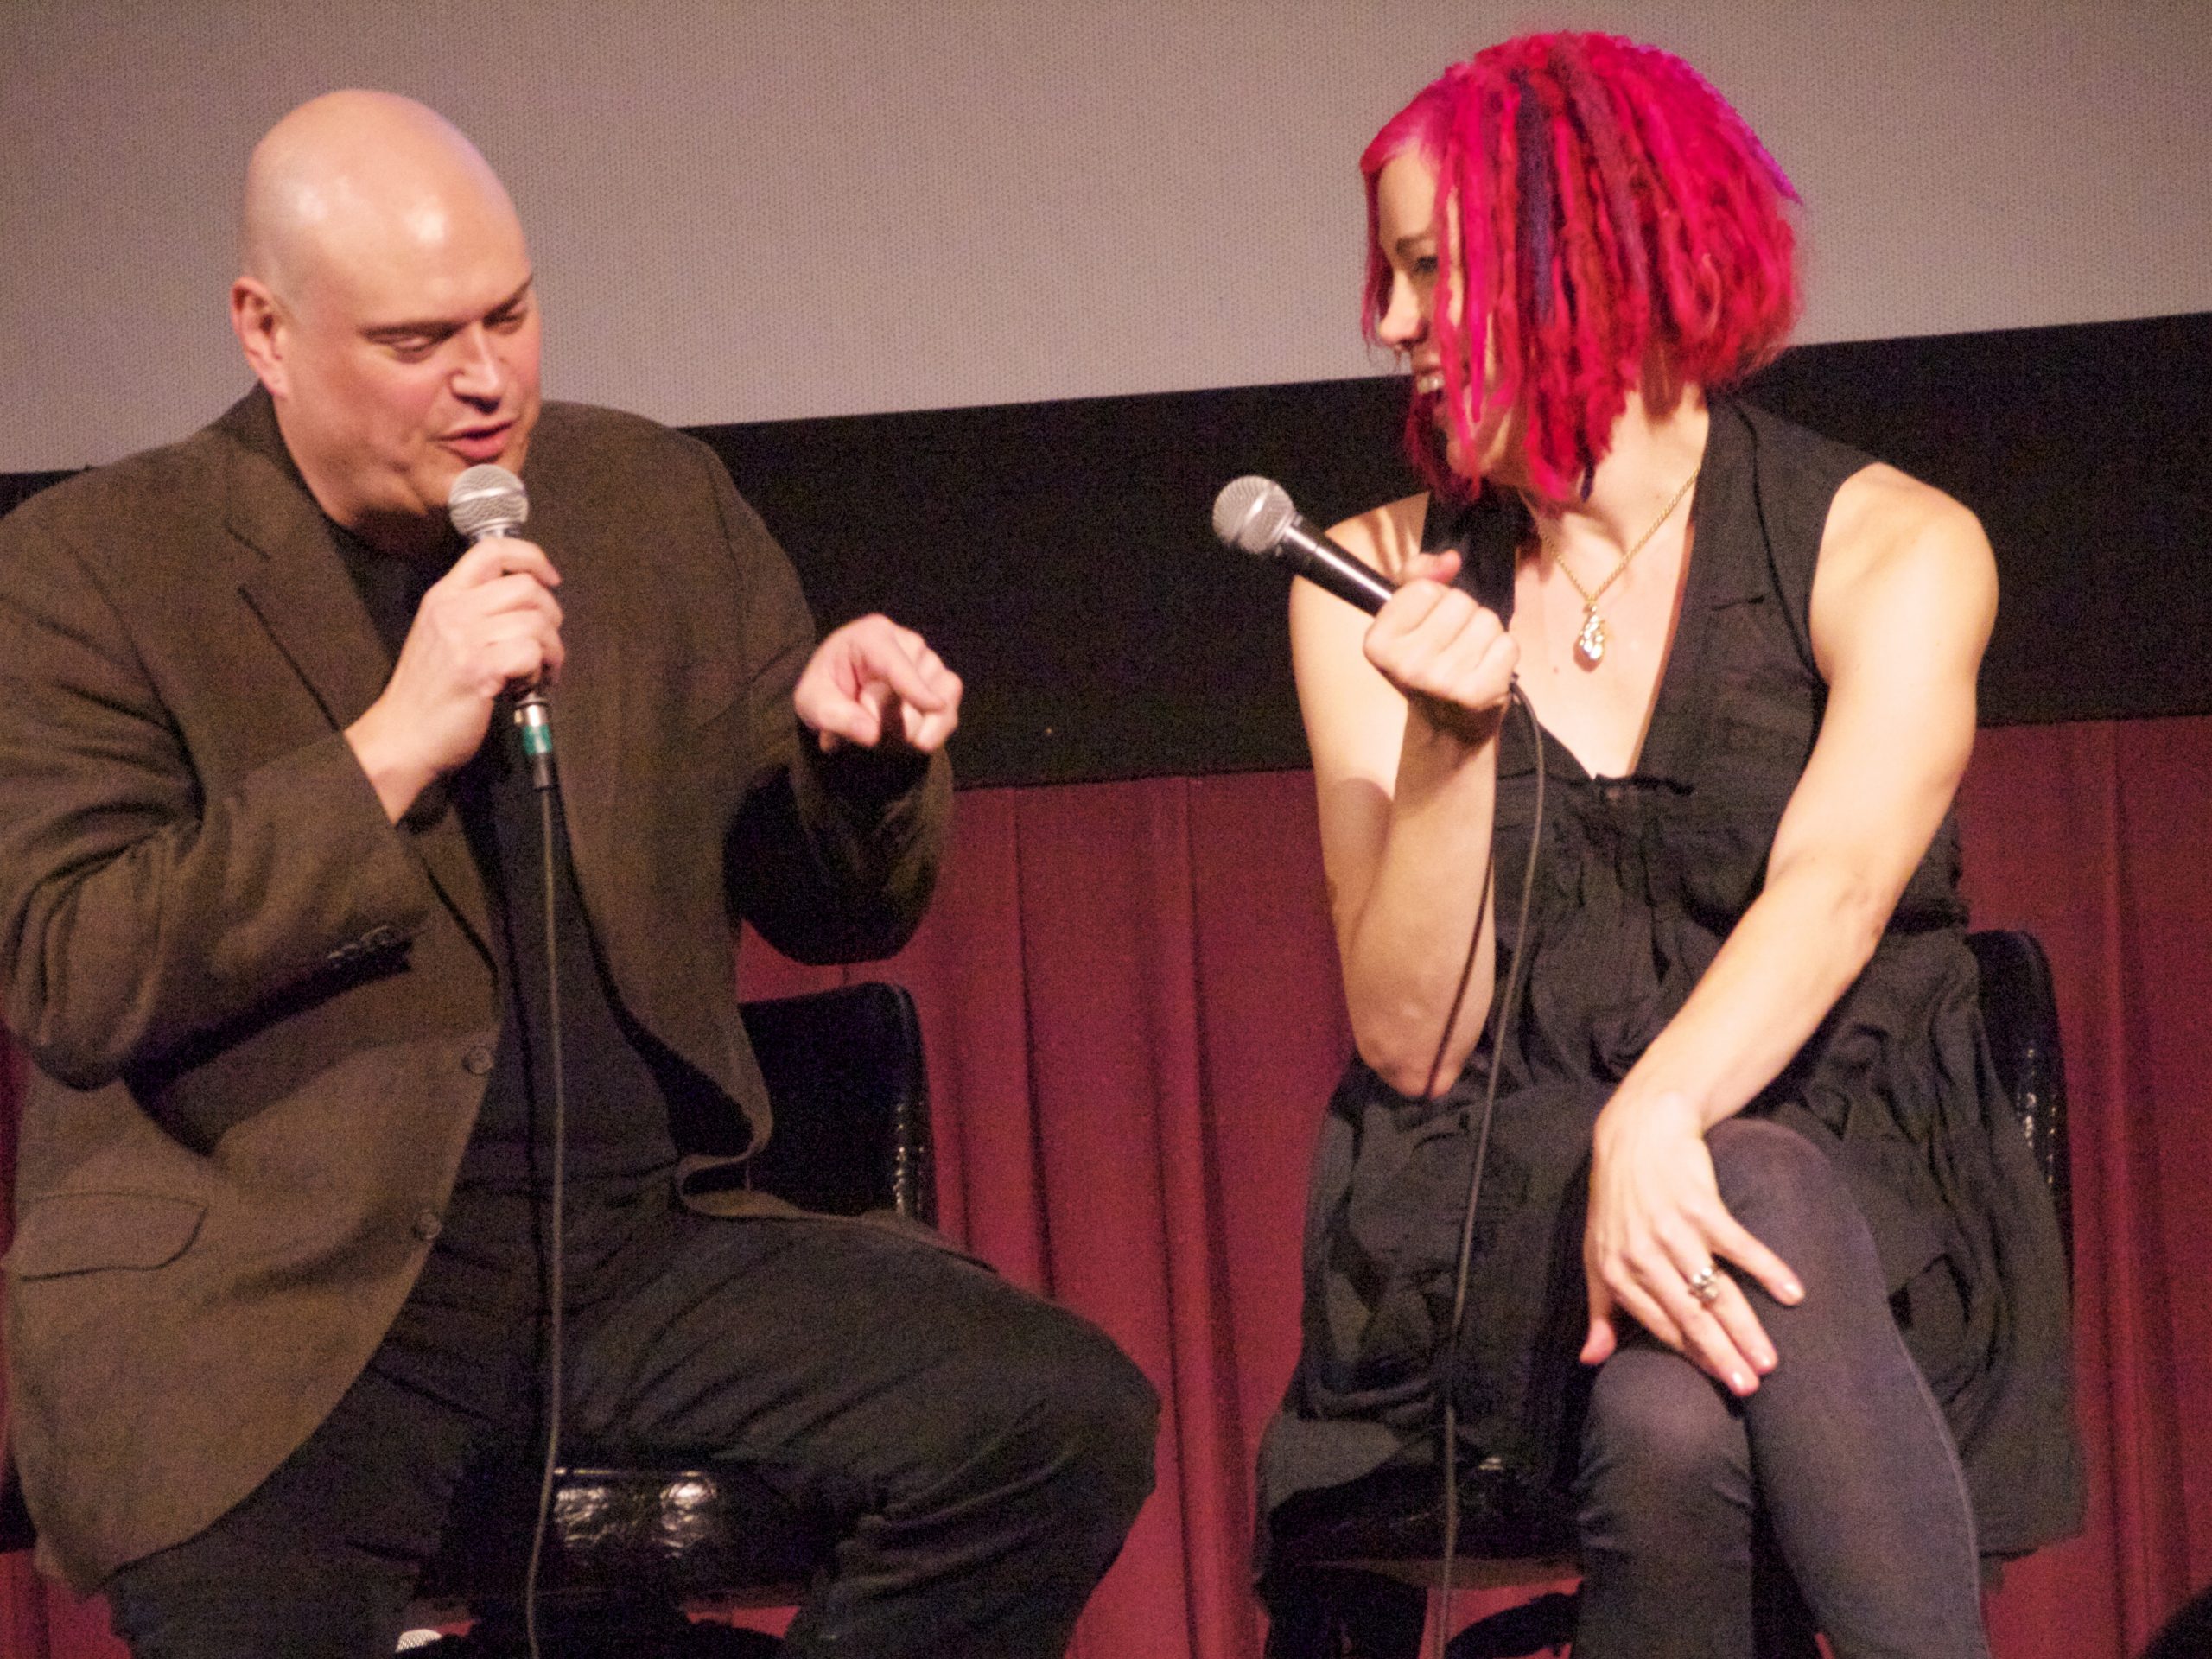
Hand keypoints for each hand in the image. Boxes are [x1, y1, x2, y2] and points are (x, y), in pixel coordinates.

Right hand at [346, 536, 563, 819]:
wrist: (403, 736)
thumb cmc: (429, 692)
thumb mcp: (441, 635)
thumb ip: (475, 612)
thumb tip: (527, 602)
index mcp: (444, 596)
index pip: (493, 550)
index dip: (532, 558)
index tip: (550, 579)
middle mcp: (453, 610)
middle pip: (527, 587)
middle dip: (551, 616)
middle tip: (545, 645)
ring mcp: (464, 639)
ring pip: (536, 622)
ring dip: (551, 650)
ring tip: (537, 672)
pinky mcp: (478, 670)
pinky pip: (531, 653)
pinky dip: (540, 671)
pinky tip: (524, 687)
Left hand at [794, 614, 960, 754]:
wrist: (839, 692)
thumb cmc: (825, 690)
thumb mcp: (812, 703)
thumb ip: (835, 717)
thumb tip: (872, 734)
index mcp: (872, 636)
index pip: (897, 665)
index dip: (915, 688)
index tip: (934, 706)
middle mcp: (909, 643)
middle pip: (911, 696)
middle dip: (886, 722)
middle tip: (860, 717)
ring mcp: (931, 663)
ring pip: (936, 707)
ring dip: (908, 733)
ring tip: (881, 729)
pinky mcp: (944, 684)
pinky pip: (950, 715)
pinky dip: (933, 734)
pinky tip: (910, 739)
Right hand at [1363, 549, 1517, 742]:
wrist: (1448, 726)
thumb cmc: (1428, 662)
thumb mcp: (1407, 617)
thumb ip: (1417, 576)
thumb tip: (1450, 559)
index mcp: (1378, 643)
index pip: (1423, 588)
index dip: (1433, 598)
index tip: (1428, 623)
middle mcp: (1405, 664)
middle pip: (1458, 601)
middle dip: (1463, 614)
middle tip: (1453, 643)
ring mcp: (1441, 681)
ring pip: (1486, 620)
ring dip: (1485, 633)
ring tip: (1471, 656)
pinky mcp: (1476, 693)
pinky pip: (1507, 644)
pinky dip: (1503, 653)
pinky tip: (1487, 670)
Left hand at [1581, 1092, 1803, 1395]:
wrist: (1636, 1134)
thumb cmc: (1616, 1202)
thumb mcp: (1597, 1255)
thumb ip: (1599, 1311)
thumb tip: (1591, 1360)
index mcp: (1616, 1272)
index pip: (1660, 1325)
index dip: (1692, 1356)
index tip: (1721, 1385)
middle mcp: (1643, 1254)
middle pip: (1689, 1315)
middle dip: (1720, 1354)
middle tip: (1749, 1387)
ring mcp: (1673, 1229)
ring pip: (1714, 1289)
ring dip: (1745, 1326)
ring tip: (1770, 1360)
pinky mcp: (1701, 1205)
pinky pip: (1739, 1245)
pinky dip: (1767, 1269)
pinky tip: (1793, 1294)